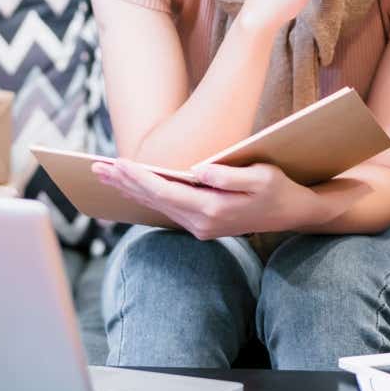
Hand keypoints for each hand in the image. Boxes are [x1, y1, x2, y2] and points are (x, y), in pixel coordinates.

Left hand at [90, 158, 331, 239]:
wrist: (294, 214)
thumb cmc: (278, 188)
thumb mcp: (260, 176)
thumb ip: (228, 176)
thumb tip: (198, 171)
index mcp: (211, 210)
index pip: (164, 191)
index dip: (138, 176)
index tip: (116, 163)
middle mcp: (201, 223)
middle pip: (153, 199)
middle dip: (124, 182)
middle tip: (95, 167)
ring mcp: (200, 227)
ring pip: (157, 206)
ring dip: (131, 189)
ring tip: (106, 174)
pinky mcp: (201, 225)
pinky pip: (166, 209)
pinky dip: (146, 196)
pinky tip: (132, 186)